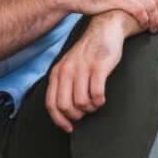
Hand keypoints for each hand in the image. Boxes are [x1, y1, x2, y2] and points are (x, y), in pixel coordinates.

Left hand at [46, 16, 127, 131]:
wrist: (105, 29)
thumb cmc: (89, 53)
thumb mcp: (70, 66)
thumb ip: (64, 85)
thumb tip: (65, 112)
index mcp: (57, 72)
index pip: (51, 104)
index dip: (59, 120)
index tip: (69, 127)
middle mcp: (66, 71)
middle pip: (65, 106)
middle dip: (77, 115)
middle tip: (86, 112)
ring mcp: (82, 68)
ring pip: (82, 102)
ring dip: (91, 108)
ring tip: (96, 103)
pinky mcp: (98, 67)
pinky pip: (97, 94)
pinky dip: (100, 101)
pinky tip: (102, 98)